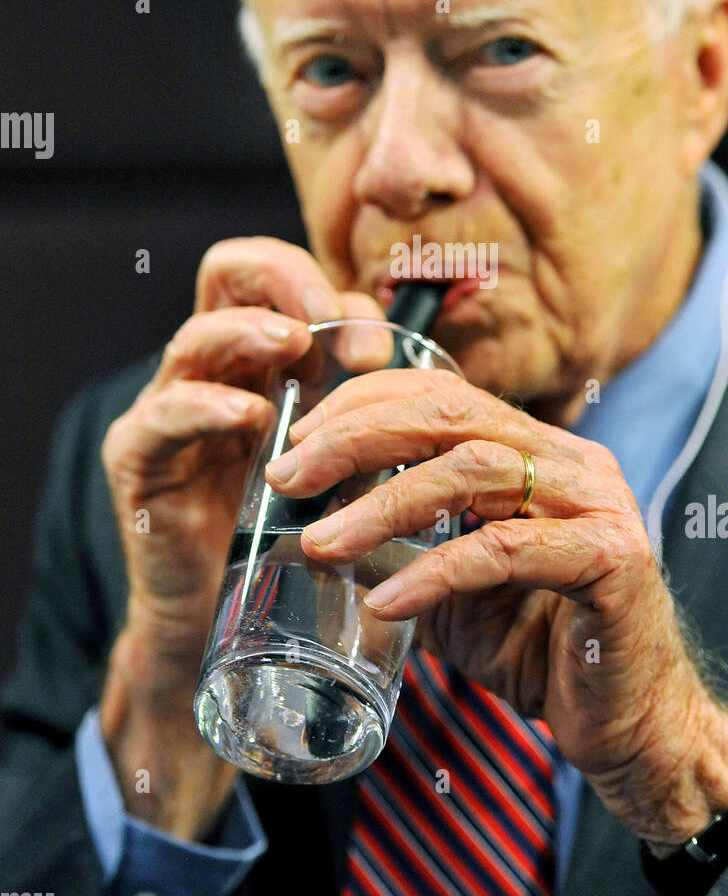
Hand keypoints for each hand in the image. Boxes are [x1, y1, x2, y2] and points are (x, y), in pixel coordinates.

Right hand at [98, 237, 387, 834]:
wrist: (219, 623)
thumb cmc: (284, 536)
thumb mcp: (338, 460)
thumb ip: (364, 412)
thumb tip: (421, 373)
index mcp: (258, 359)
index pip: (279, 276)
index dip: (329, 290)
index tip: (377, 346)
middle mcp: (210, 369)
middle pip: (226, 271)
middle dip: (283, 276)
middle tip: (329, 316)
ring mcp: (167, 409)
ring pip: (196, 336)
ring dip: (250, 330)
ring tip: (293, 342)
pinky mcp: (136, 460)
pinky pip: (162, 416)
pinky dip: (204, 406)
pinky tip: (247, 415)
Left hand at [266, 368, 727, 847]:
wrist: (633, 724)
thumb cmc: (543, 649)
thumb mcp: (459, 586)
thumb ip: (412, 544)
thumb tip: (320, 524)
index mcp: (539, 452)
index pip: (445, 394)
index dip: (367, 403)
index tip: (299, 440)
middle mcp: (573, 463)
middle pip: (452, 416)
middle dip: (358, 438)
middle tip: (289, 475)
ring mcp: (598, 505)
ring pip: (475, 471)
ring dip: (385, 504)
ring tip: (323, 543)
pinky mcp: (612, 559)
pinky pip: (507, 550)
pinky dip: (435, 573)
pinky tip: (387, 603)